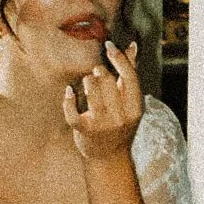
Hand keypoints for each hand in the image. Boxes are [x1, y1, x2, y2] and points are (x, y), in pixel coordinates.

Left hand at [64, 41, 143, 161]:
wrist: (109, 157)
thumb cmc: (120, 123)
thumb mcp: (130, 102)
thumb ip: (130, 73)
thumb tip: (133, 46)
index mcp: (135, 108)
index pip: (129, 76)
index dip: (118, 57)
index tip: (108, 46)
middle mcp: (120, 117)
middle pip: (106, 79)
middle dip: (99, 71)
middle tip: (97, 74)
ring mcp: (102, 124)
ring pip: (90, 89)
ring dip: (86, 81)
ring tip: (88, 84)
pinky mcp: (84, 130)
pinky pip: (72, 110)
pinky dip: (68, 98)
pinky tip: (69, 91)